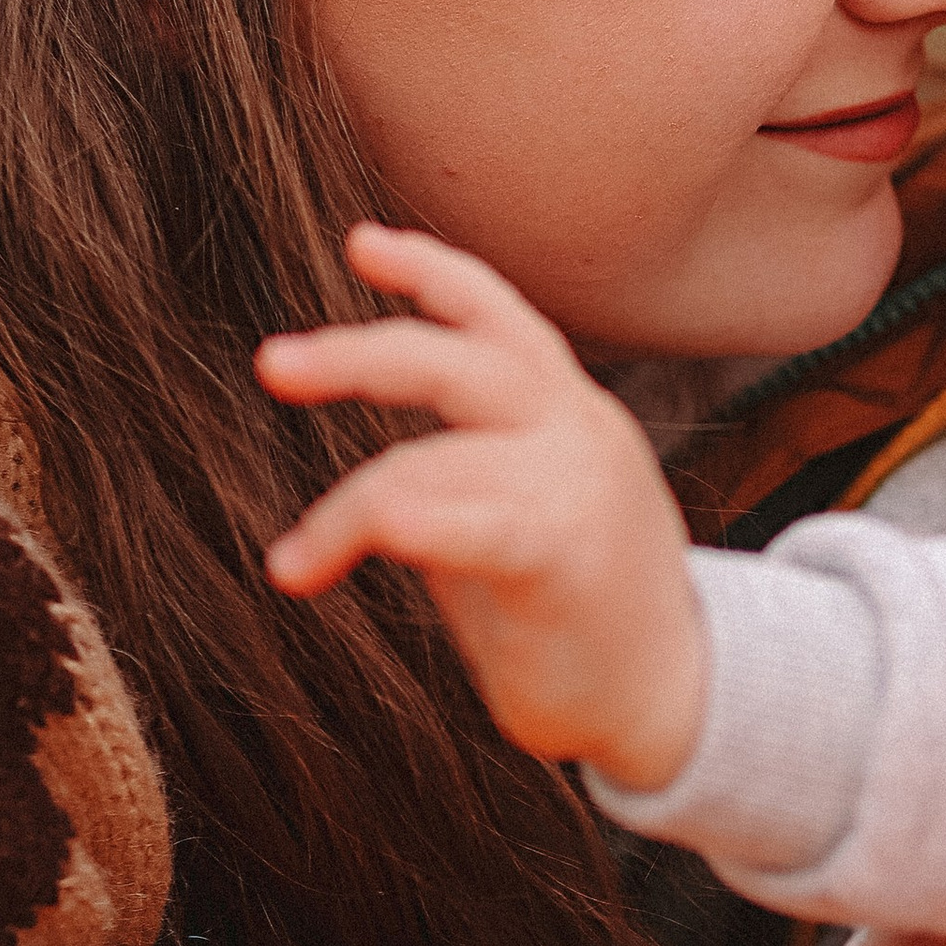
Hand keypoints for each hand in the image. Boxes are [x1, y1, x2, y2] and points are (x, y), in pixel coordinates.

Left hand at [258, 224, 706, 786]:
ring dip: (346, 510)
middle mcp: (576, 430)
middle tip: (273, 364)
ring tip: (292, 565)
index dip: (431, 271)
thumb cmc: (582, 613)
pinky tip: (317, 557)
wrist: (671, 701)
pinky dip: (393, 524)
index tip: (363, 244)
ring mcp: (574, 487)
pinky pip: (465, 523)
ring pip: (433, 458)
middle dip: (357, 355)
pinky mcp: (561, 556)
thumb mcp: (530, 510)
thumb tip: (381, 480)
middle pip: (457, 359)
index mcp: (568, 411)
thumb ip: (470, 472)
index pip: (499, 318)